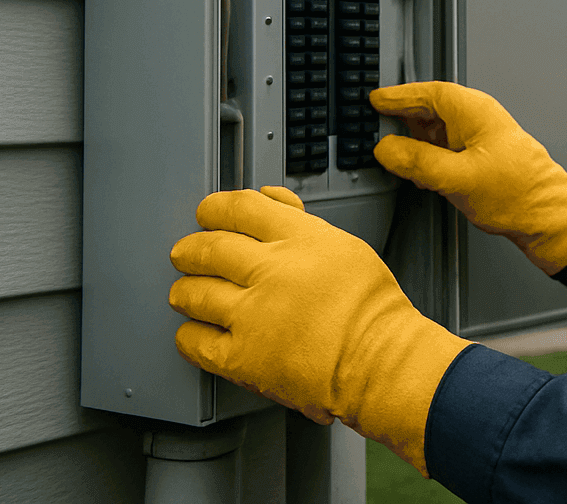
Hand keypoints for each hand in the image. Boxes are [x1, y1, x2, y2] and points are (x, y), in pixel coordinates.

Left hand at [168, 186, 469, 475]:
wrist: (379, 364)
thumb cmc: (371, 311)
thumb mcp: (346, 246)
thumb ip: (301, 222)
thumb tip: (270, 202)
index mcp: (300, 240)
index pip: (240, 208)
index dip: (214, 208)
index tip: (208, 214)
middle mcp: (272, 272)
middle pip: (208, 248)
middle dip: (190, 250)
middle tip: (187, 254)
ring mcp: (253, 315)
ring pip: (193, 293)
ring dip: (186, 290)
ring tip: (189, 293)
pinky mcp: (242, 358)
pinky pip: (194, 341)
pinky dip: (189, 334)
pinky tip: (197, 331)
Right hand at [370, 81, 566, 274]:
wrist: (549, 218)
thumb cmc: (519, 194)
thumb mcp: (456, 178)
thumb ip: (417, 161)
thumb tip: (386, 149)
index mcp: (474, 111)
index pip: (429, 92)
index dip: (399, 96)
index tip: (375, 100)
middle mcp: (479, 119)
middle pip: (431, 108)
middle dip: (403, 118)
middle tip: (376, 128)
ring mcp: (481, 138)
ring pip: (438, 130)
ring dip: (416, 142)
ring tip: (396, 159)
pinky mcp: (482, 157)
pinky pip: (447, 148)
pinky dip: (430, 157)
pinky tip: (422, 175)